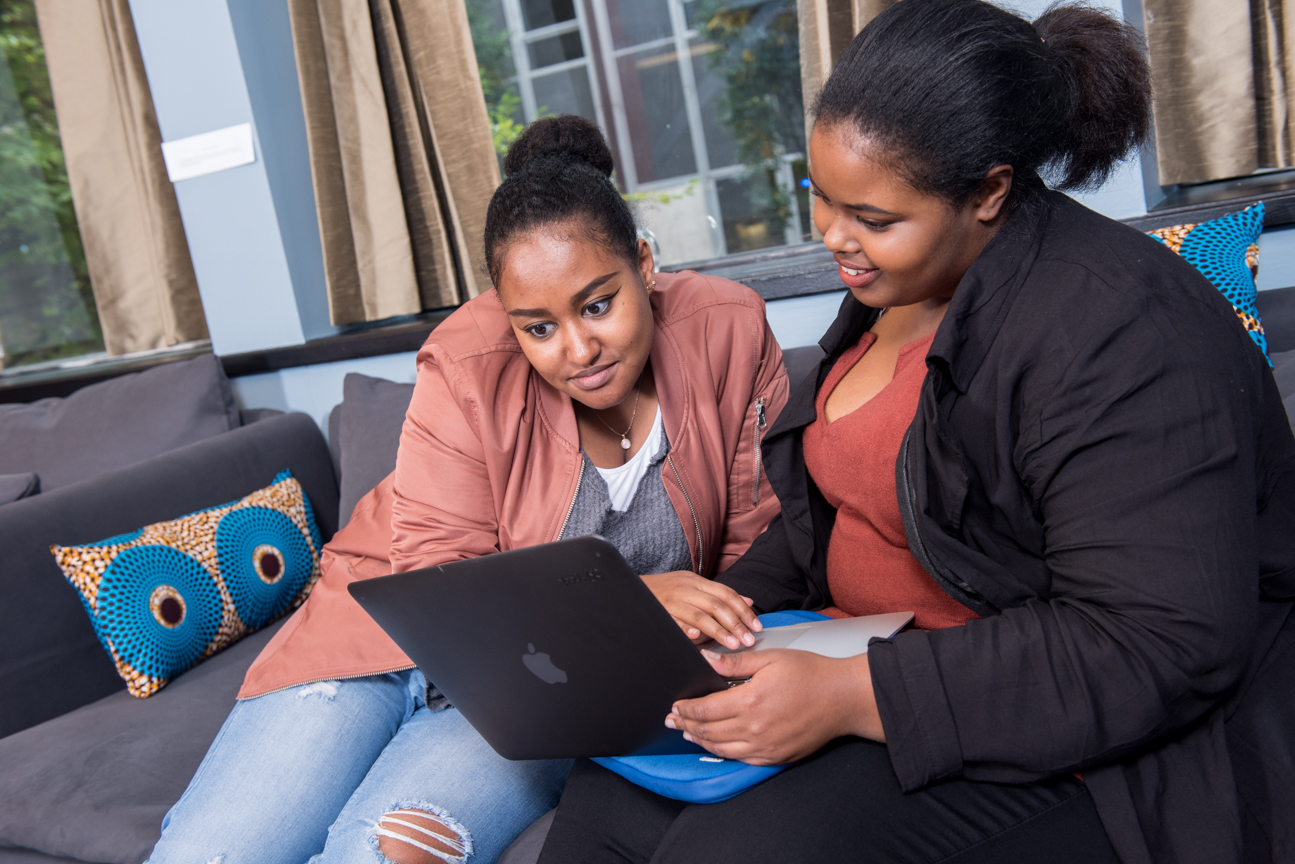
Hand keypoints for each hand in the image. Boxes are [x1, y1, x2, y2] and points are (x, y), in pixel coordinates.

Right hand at [641, 571, 761, 648]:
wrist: (629, 588)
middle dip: (736, 624)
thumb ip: (719, 594)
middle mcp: (686, 588)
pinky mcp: (659, 612)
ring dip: (718, 631)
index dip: (744, 611)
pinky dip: (686, 629)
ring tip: (732, 644)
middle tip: (748, 640)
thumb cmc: (664, 590)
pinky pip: (674, 622)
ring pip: (700, 615)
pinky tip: (695, 637)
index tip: (756, 627)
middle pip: (717, 605)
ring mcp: (672, 600)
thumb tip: (748, 601)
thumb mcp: (693, 586)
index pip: (727, 594)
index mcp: (696, 581)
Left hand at [664, 649, 884, 764]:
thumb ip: (734, 664)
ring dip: (700, 740)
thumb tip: (706, 660)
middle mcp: (754, 729)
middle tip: (672, 720)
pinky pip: (741, 758)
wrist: (843, 698)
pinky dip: (723, 751)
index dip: (685, 709)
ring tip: (688, 733)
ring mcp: (764, 746)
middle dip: (686, 725)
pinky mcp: (775, 757)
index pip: (704, 710)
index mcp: (749, 701)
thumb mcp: (770, 659)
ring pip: (721, 748)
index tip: (675, 705)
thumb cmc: (810, 673)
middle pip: (707, 731)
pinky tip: (717, 744)